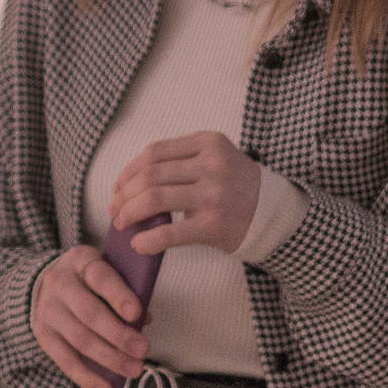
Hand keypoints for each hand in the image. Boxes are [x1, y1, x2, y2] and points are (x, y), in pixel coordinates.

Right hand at [31, 246, 146, 387]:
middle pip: (89, 313)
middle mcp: (59, 284)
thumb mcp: (105, 271)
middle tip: (143, 350)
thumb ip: (126, 291)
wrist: (45, 284)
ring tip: (134, 370)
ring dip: (109, 358)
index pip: (100, 277)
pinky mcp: (44, 336)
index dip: (118, 296)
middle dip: (118, 335)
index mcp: (80, 261)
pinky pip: (66, 361)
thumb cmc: (88, 279)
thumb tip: (145, 320)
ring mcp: (49, 311)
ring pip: (80, 339)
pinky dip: (87, 378)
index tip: (137, 313)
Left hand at [109, 132, 261, 255]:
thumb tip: (131, 181)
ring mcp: (213, 194)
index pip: (154, 152)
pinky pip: (170, 232)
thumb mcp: (215, 157)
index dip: (128, 170)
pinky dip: (148, 239)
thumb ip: (181, 160)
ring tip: (122, 224)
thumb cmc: (236, 186)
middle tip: (114, 209)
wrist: (272, 212)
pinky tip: (138, 244)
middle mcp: (212, 165)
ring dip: (129, 213)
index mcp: (208, 143)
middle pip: (150, 174)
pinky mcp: (214, 224)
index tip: (117, 187)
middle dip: (124, 194)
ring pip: (154, 199)